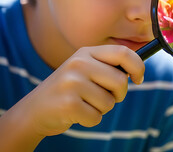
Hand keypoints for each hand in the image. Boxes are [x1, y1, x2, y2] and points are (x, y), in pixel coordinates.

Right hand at [14, 45, 144, 136]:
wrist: (33, 111)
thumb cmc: (69, 91)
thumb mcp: (85, 70)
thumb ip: (108, 66)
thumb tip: (139, 69)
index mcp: (86, 52)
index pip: (123, 52)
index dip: (138, 66)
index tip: (139, 79)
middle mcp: (79, 63)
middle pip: (120, 81)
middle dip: (118, 94)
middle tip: (104, 97)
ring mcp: (72, 83)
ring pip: (109, 102)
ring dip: (102, 109)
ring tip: (84, 104)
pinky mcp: (68, 104)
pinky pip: (97, 117)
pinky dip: (90, 120)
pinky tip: (76, 114)